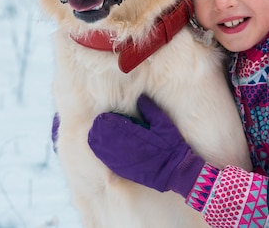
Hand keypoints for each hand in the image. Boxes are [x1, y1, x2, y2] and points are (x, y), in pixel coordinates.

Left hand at [88, 95, 204, 196]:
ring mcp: (125, 162)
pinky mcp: (125, 171)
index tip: (103, 116)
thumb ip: (151, 111)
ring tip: (93, 133)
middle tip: (97, 122)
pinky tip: (97, 148)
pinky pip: (108, 161)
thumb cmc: (172, 146)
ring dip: (98, 141)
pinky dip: (101, 153)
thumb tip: (141, 98)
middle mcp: (128, 150)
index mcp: (138, 137)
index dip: (108, 121)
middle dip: (100, 130)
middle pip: (107, 138)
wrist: (175, 171)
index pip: (117, 127)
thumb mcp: (164, 125)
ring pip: (105, 150)